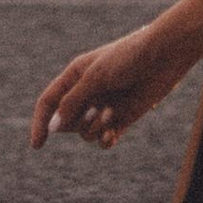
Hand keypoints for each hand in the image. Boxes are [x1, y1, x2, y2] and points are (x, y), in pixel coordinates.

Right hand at [30, 0, 202, 153]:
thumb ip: (72, 102)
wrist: (164, 56)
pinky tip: (113, 134)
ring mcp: (104, 106)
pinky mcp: (122, 118)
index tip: (37, 145)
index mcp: (75, 76)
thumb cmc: (128, 58)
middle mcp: (87, 93)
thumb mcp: (95, 77)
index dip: (40, 123)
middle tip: (93, 110)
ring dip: (95, 128)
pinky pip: (104, 139)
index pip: (49, 103)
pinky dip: (106, 139)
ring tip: (111, 113)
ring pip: (85, 133)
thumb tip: (53, 127)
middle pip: (66, 121)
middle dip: (77, 122)